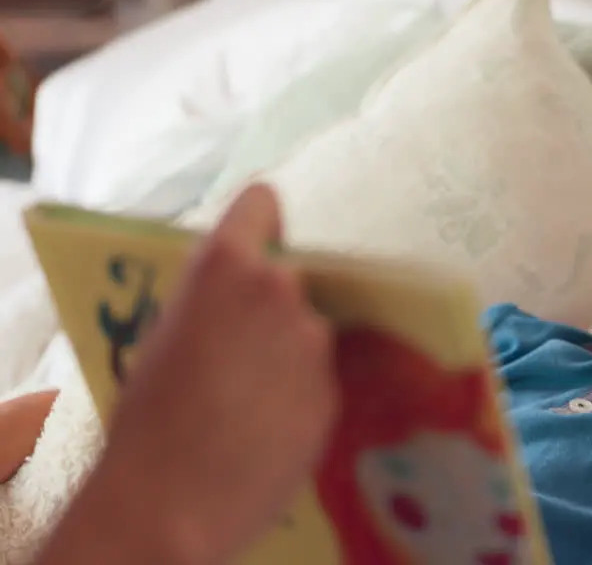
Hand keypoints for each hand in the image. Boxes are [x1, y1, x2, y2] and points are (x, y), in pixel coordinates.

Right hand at [45, 184, 337, 563]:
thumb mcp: (162, 336)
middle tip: (237, 349)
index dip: (258, 223)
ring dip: (288, 354)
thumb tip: (229, 303)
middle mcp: (283, 289)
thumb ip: (210, 303)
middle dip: (269, 305)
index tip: (254, 243)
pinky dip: (298, 395)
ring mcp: (316, 340)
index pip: (262, 203)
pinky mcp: (335, 389)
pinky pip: (316, 379)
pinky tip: (265, 428)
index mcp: (228, 264)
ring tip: (247, 401)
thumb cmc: (147, 415)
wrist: (174, 498)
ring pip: (307, 333)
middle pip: (288, 278)